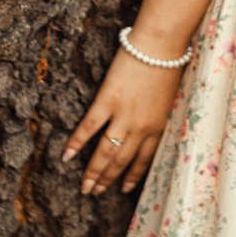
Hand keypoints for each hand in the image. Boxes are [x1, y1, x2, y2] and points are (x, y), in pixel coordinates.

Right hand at [62, 45, 185, 196]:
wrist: (160, 44)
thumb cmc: (169, 64)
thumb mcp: (169, 98)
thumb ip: (158, 117)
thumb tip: (147, 131)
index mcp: (158, 126)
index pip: (144, 160)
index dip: (132, 177)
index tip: (123, 190)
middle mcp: (141, 126)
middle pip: (121, 160)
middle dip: (107, 180)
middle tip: (95, 192)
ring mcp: (123, 115)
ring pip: (105, 152)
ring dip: (93, 172)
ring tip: (84, 186)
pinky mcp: (107, 101)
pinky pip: (88, 128)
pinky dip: (76, 144)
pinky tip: (66, 157)